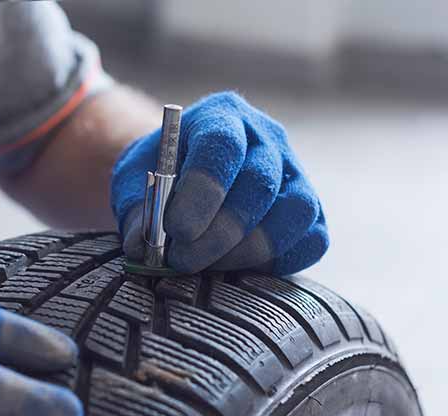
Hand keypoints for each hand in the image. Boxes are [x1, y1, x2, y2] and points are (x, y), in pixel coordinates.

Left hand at [111, 91, 327, 274]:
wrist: (181, 181)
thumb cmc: (159, 178)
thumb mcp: (134, 186)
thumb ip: (137, 212)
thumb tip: (143, 247)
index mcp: (220, 117)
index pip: (222, 143)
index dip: (202, 190)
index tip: (176, 230)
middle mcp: (265, 137)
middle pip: (259, 182)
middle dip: (219, 232)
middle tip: (184, 260)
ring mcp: (294, 172)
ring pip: (296, 210)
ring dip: (250, 249)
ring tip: (209, 265)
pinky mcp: (308, 210)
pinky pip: (312, 239)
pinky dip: (279, 261)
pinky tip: (238, 267)